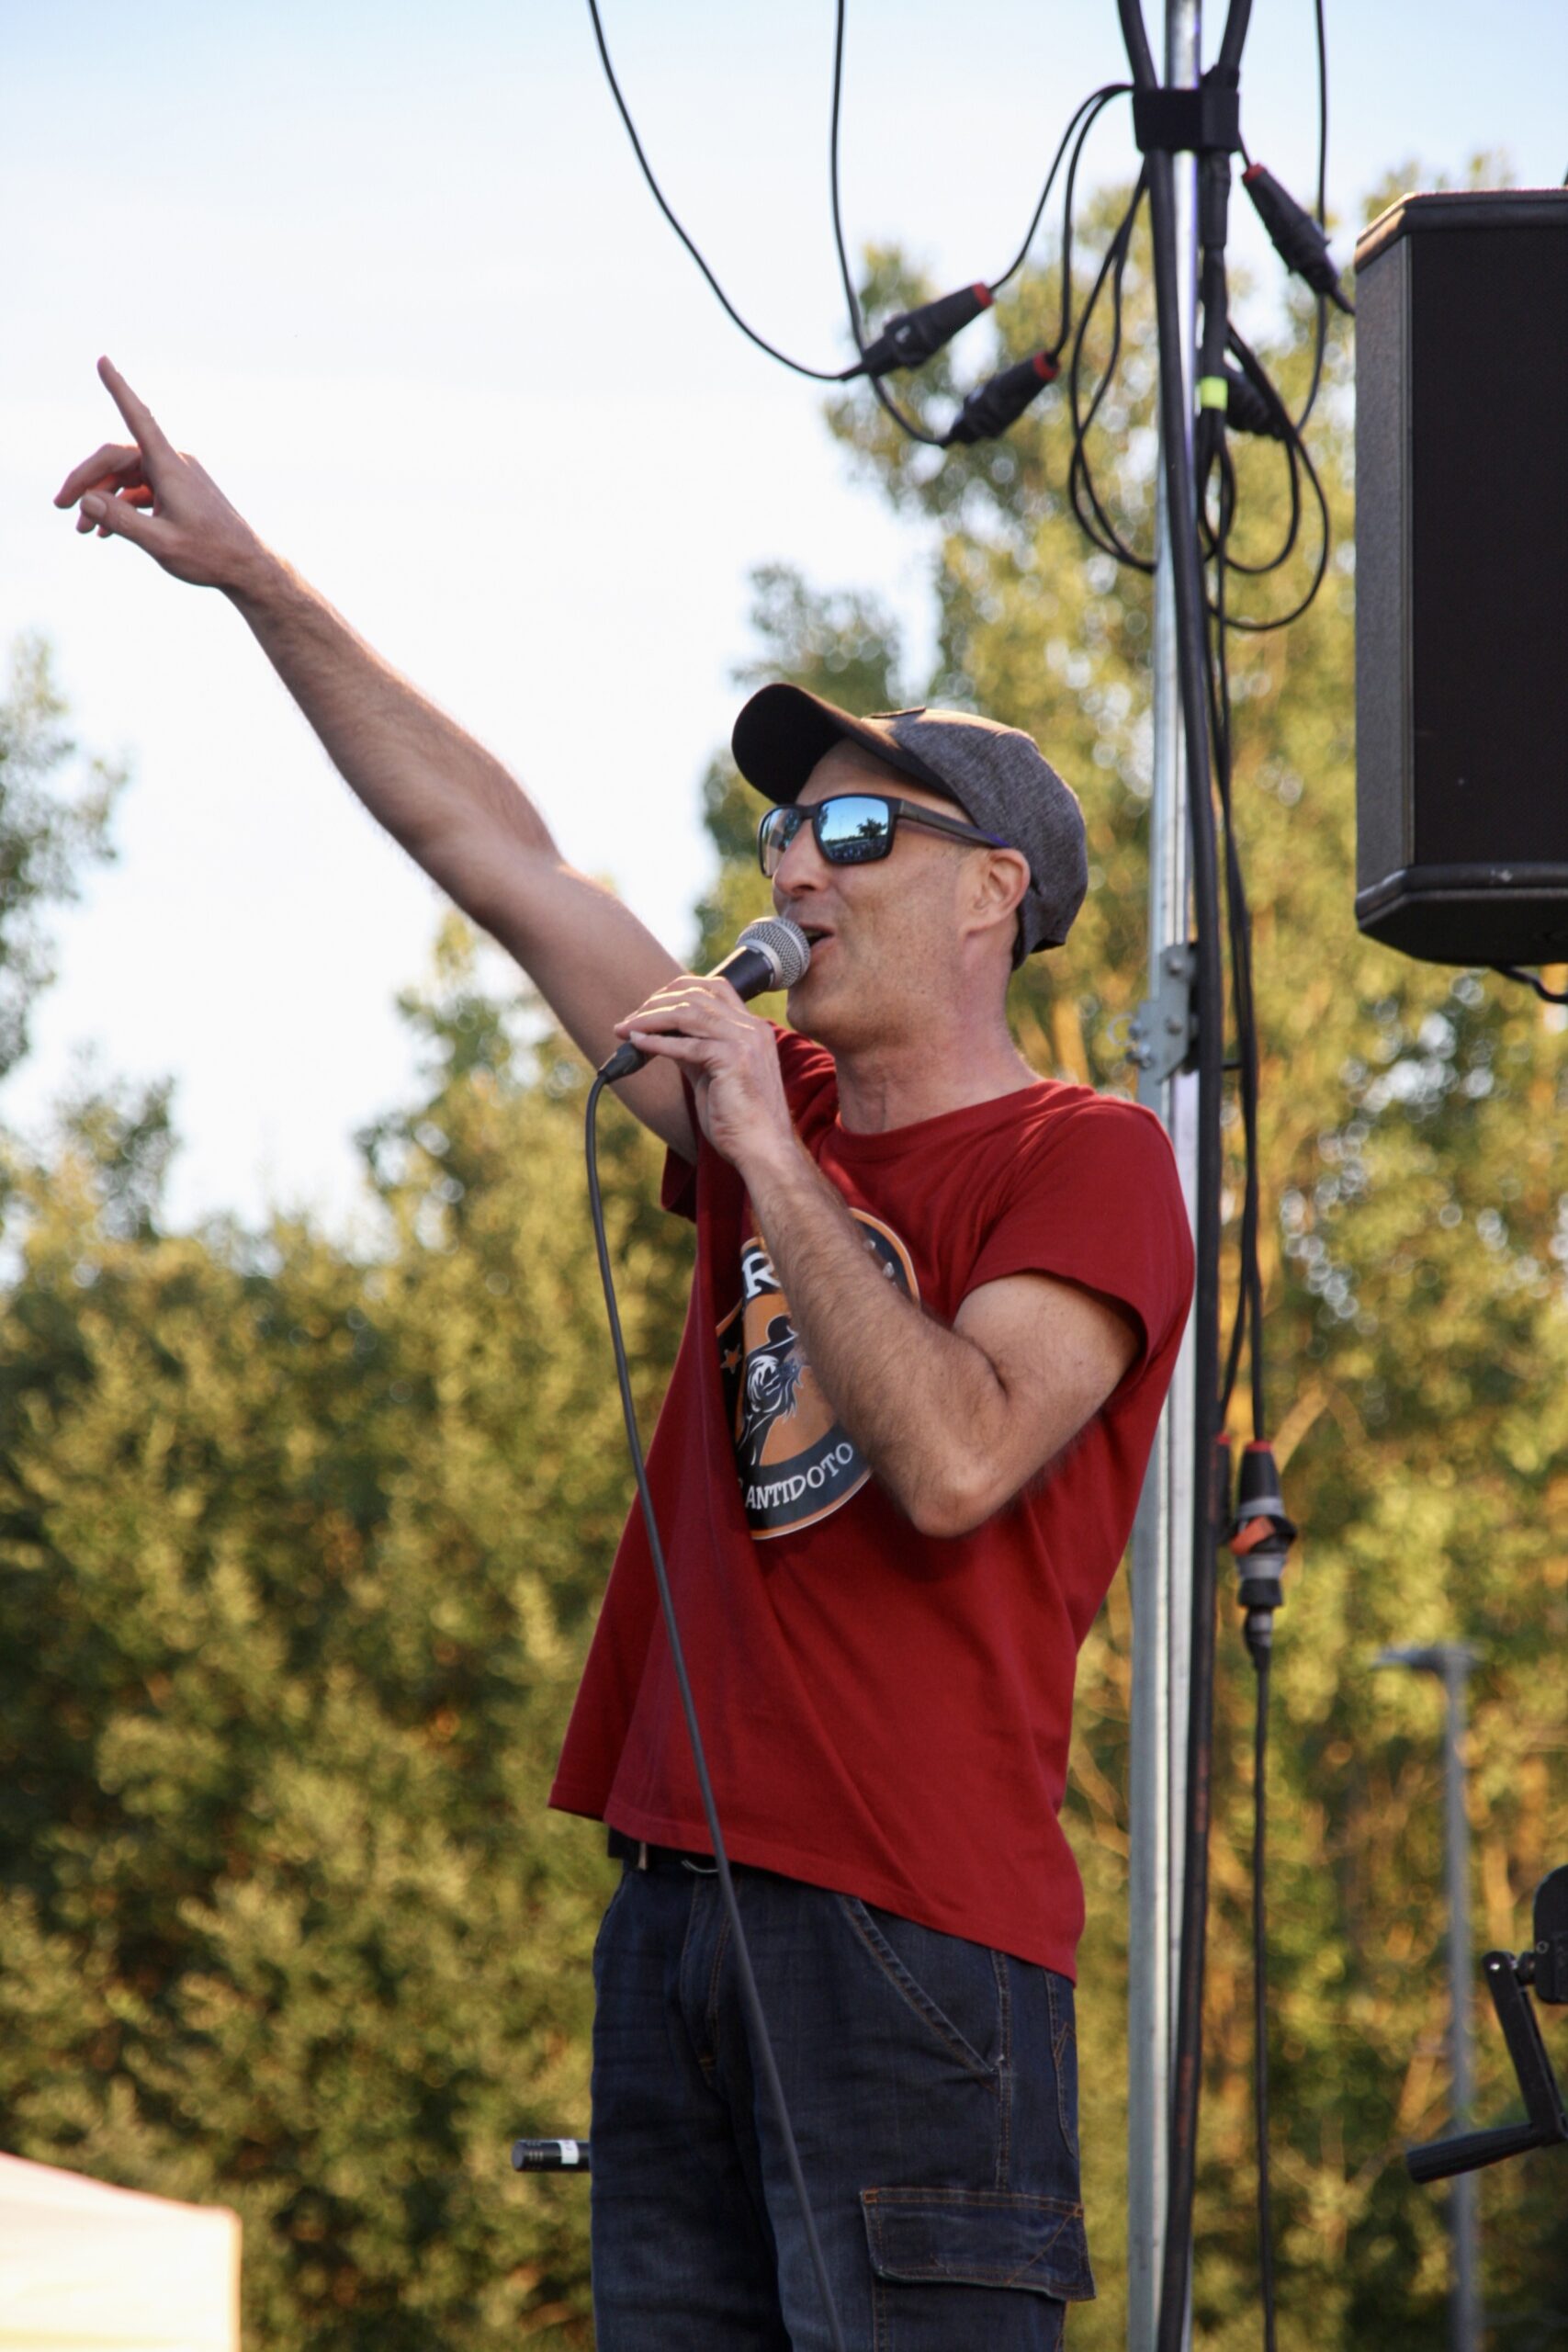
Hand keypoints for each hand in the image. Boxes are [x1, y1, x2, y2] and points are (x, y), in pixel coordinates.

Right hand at [54, 357, 271, 593]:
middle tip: (60, 506)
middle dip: (87, 481)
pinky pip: (141, 490)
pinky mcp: (180, 491)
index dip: (119, 389)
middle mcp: (173, 464)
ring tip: (83, 531)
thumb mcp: (161, 544)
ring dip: (102, 499)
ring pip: (126, 476)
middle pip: (117, 458)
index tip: (103, 360)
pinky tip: (105, 532)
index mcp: (170, 467)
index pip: (138, 418)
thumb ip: (122, 521)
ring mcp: (177, 476)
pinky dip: (122, 506)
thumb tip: (86, 501)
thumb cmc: (210, 556)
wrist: (248, 568)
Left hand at [613, 977, 796, 1176]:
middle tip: (630, 1019)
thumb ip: (693, 1050)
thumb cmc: (739, 1120)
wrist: (763, 1150)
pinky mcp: (734, 1060)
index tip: (649, 1005)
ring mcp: (746, 1042)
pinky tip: (637, 1044)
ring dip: (650, 1019)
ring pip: (689, 1013)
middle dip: (657, 1003)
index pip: (715, 988)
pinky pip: (687, 1045)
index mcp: (753, 1029)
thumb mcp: (712, 1075)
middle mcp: (753, 1029)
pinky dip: (657, 1042)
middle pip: (698, 995)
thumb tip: (661, 1035)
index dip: (678, 989)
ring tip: (625, 1029)